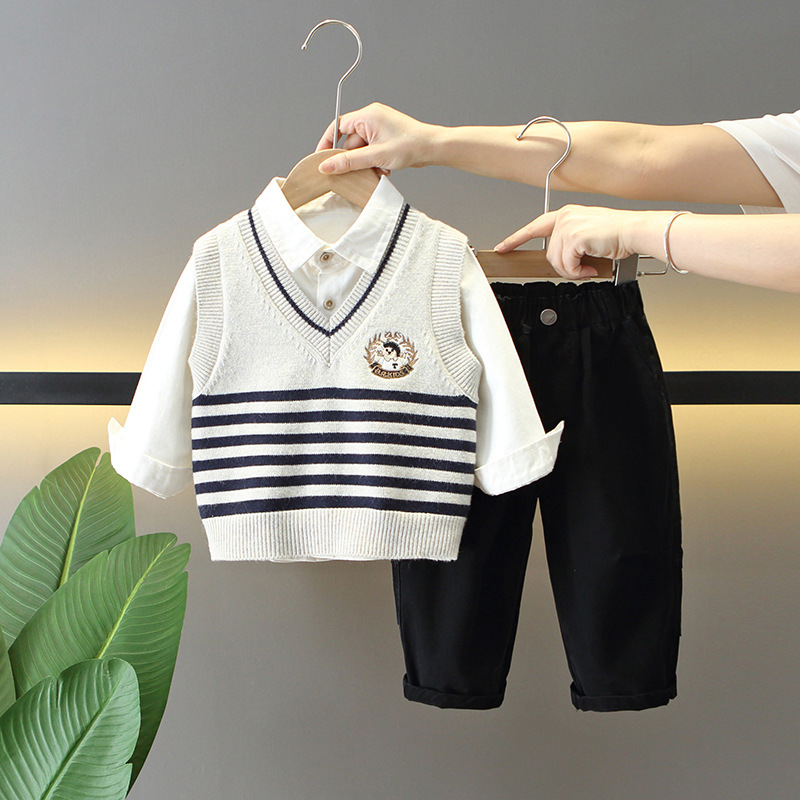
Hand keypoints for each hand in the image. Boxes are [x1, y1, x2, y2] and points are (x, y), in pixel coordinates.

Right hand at [315, 103, 440, 174]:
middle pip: (349, 141)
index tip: (322, 158)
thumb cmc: (411, 145)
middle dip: (354, 158)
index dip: (328, 143)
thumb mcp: (375, 156)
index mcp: (367, 116)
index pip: (337, 126)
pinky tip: (383, 168)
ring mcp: (379, 128)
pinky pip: (370, 151)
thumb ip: (349, 162)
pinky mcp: (385, 138)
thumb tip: (327, 166)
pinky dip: (373, 161)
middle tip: (358, 170)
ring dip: (366, 163)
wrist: (433, 148)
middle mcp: (371, 118)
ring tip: (377, 169)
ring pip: (361, 149)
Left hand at [494, 205, 649, 279]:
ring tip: (588, 268)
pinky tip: (590, 268)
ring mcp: (567, 227)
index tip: (503, 247)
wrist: (634, 231)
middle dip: (564, 267)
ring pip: (556, 262)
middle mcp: (564, 217)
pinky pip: (567, 265)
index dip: (516, 238)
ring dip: (572, 271)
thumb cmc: (617, 234)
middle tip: (581, 269)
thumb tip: (562, 263)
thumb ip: (570, 243)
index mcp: (566, 214)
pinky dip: (578, 272)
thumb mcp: (588, 234)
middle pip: (549, 253)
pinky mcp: (573, 238)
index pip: (535, 226)